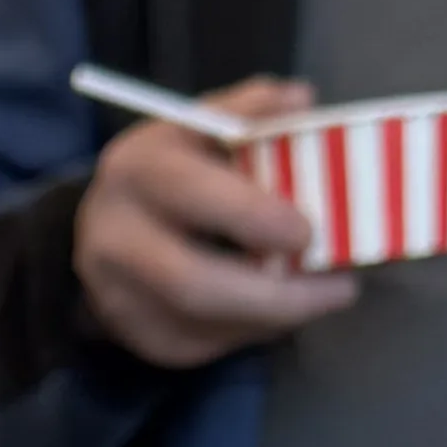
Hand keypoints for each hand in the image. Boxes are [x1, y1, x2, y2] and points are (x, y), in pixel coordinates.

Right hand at [68, 77, 355, 374]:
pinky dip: (253, 331)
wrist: (106, 224)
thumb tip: (302, 101)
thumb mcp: (202, 126)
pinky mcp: (138, 337)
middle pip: (193, 283)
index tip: (308, 231)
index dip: (253, 217)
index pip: (192, 195)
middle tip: (340, 289)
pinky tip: (278, 310)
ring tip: (323, 298)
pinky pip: (205, 346)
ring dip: (275, 318)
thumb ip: (250, 110)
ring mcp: (118, 296)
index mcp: (135, 169)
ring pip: (205, 325)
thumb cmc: (172, 168)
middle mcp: (113, 236)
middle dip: (277, 295)